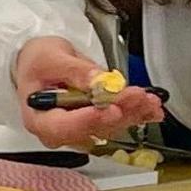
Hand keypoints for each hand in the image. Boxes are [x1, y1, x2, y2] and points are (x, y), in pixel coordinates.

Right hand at [10, 36, 158, 147]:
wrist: (40, 64)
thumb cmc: (37, 63)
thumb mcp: (50, 58)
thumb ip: (74, 71)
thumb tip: (98, 80)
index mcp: (39, 118)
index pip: (62, 127)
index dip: (89, 120)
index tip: (111, 108)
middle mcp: (59, 131)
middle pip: (91, 129)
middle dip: (119, 112)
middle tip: (137, 96)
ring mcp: (78, 130)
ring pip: (108, 127)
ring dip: (132, 113)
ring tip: (149, 98)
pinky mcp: (94, 124)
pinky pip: (117, 123)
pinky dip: (136, 115)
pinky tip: (152, 110)